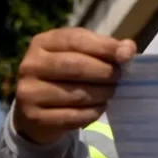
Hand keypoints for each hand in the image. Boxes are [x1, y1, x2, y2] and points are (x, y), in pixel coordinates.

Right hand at [13, 27, 135, 144]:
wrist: (35, 108)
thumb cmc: (64, 74)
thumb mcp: (80, 54)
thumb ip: (104, 49)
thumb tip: (128, 50)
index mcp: (42, 43)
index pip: (76, 40)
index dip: (104, 47)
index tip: (127, 55)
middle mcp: (30, 65)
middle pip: (75, 66)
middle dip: (104, 72)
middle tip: (119, 78)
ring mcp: (29, 92)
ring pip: (76, 94)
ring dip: (101, 94)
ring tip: (110, 92)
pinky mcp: (34, 117)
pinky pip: (73, 116)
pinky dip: (93, 112)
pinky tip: (99, 107)